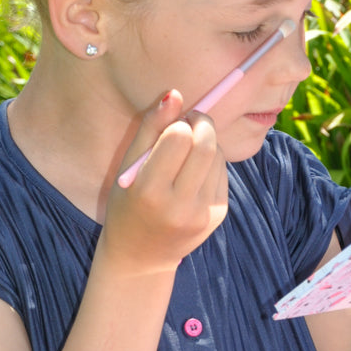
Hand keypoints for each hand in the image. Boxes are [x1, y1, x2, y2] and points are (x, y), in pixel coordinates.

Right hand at [100, 90, 228, 273]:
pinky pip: (222, 173)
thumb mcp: (128, 167)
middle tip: (191, 120)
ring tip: (188, 152)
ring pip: (218, 156)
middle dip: (202, 123)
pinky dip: (212, 162)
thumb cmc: (128, 205)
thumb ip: (150, 129)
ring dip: (207, 142)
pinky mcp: (218, 216)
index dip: (179, 122)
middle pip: (206, 145)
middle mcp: (179, 206)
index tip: (174, 121)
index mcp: (149, 192)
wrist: (141, 256)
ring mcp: (203, 214)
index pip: (179, 138)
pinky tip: (194, 172)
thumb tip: (174, 94)